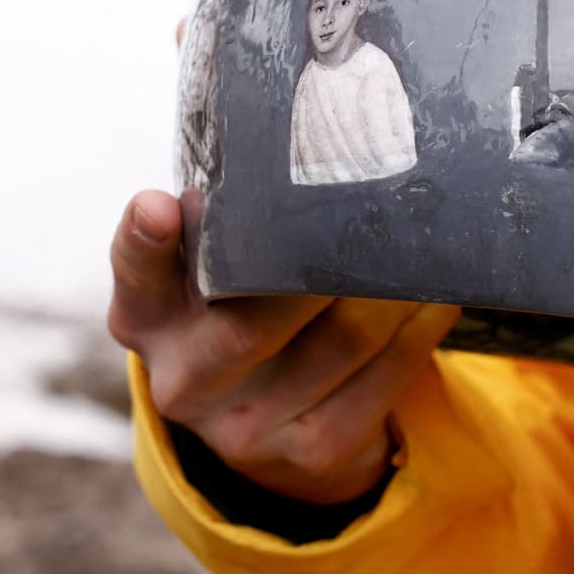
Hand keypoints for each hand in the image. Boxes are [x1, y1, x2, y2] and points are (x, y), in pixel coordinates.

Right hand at [106, 189, 449, 504]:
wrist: (274, 428)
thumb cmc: (243, 312)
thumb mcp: (212, 275)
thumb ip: (221, 220)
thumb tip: (267, 120)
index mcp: (147, 321)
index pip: (136, 275)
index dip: (144, 241)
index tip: (159, 204)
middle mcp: (185, 381)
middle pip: (258, 317)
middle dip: (330, 258)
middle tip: (379, 204)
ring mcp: (247, 429)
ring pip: (345, 337)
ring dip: (394, 285)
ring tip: (422, 242)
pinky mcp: (314, 453)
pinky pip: (388, 374)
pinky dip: (421, 326)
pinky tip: (437, 294)